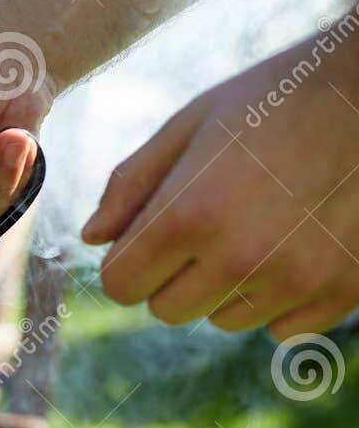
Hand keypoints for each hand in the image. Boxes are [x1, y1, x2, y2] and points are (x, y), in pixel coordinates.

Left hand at [83, 38, 358, 336]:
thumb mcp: (192, 124)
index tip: (148, 237)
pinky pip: (282, 328)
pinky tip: (300, 245)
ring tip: (263, 225)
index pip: (120, 285)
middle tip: (210, 225)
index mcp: (188, 215)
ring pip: (224, 320)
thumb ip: (132, 184)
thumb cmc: (277, 99)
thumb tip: (93, 238)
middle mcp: (239, 258)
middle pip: (167, 310)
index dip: (127, 261)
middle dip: (174, 275)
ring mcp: (295, 280)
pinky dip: (283, 299)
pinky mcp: (342, 292)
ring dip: (229, 287)